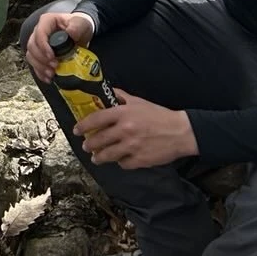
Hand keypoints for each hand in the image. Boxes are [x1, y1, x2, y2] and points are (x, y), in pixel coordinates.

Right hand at [25, 9, 94, 81]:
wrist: (81, 33)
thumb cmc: (79, 25)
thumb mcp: (81, 23)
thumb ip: (77, 26)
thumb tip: (71, 32)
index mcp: (47, 21)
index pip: (39, 33)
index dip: (43, 46)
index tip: (52, 56)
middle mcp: (39, 31)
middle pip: (32, 46)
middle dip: (41, 59)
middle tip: (54, 66)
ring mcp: (38, 43)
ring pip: (31, 55)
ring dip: (39, 67)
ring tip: (51, 74)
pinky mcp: (40, 53)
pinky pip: (34, 63)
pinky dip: (39, 72)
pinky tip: (48, 78)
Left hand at [75, 90, 198, 168]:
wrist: (180, 132)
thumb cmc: (159, 115)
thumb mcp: (138, 101)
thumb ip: (121, 97)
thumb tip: (107, 91)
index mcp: (122, 113)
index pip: (96, 119)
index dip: (83, 126)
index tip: (76, 130)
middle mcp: (124, 130)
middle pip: (98, 140)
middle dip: (89, 144)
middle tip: (86, 146)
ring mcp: (131, 146)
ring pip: (107, 155)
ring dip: (99, 157)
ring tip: (96, 157)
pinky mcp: (139, 160)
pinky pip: (123, 164)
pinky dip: (120, 162)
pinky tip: (119, 159)